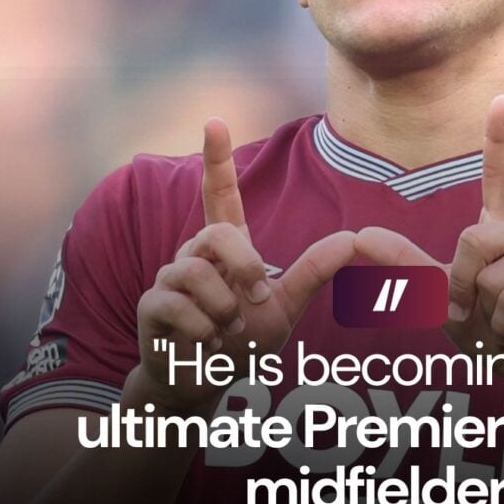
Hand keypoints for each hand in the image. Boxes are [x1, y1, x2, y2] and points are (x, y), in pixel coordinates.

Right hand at [132, 118, 354, 412]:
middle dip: (244, 266)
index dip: (217, 158)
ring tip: (228, 330)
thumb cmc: (242, 339)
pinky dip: (202, 329)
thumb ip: (313, 272)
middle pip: (218, 234)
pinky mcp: (150, 305)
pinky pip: (177, 305)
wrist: (205, 383)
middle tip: (257, 299)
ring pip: (196, 273)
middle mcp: (194, 254)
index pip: (219, 194)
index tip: (214, 121)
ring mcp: (169, 278)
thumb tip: (352, 238)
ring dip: (224, 309)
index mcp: (226, 248)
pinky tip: (206, 342)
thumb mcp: (285, 307)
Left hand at [354, 96, 503, 397]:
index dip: (499, 139)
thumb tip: (357, 235)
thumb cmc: (490, 329)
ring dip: (483, 312)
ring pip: (486, 273)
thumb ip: (405, 265)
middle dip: (462, 285)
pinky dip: (501, 327)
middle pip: (469, 239)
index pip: (501, 178)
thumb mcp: (440, 296)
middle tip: (484, 311)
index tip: (500, 99)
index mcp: (502, 231)